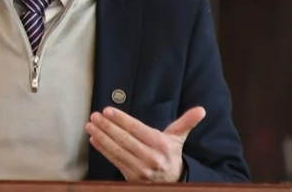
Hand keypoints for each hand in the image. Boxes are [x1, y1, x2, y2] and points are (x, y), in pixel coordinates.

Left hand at [85, 106, 205, 182]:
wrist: (172, 182)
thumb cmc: (171, 155)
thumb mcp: (178, 139)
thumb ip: (186, 123)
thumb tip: (201, 110)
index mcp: (162, 145)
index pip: (137, 129)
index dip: (121, 119)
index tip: (107, 110)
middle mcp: (151, 157)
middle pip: (124, 139)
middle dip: (107, 126)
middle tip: (94, 115)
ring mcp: (141, 169)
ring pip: (117, 150)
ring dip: (101, 136)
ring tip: (90, 125)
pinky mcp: (132, 177)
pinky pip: (115, 160)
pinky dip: (103, 149)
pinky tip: (94, 139)